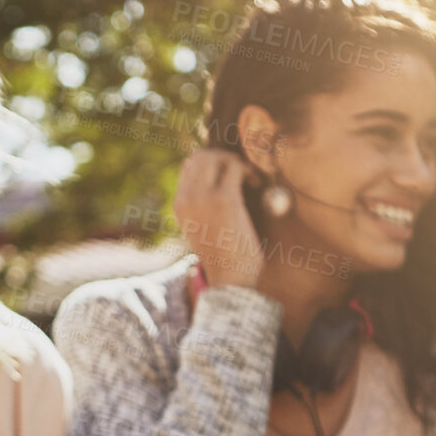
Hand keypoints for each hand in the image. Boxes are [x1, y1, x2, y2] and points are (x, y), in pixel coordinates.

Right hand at [174, 147, 266, 290]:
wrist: (230, 280)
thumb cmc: (224, 257)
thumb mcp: (203, 230)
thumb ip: (203, 207)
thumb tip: (218, 186)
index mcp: (180, 206)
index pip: (188, 166)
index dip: (211, 162)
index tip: (228, 173)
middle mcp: (187, 198)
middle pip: (199, 156)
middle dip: (223, 156)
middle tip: (240, 170)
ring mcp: (203, 197)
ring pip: (215, 157)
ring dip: (234, 160)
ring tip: (249, 176)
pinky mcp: (225, 199)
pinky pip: (234, 167)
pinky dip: (247, 169)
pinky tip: (256, 182)